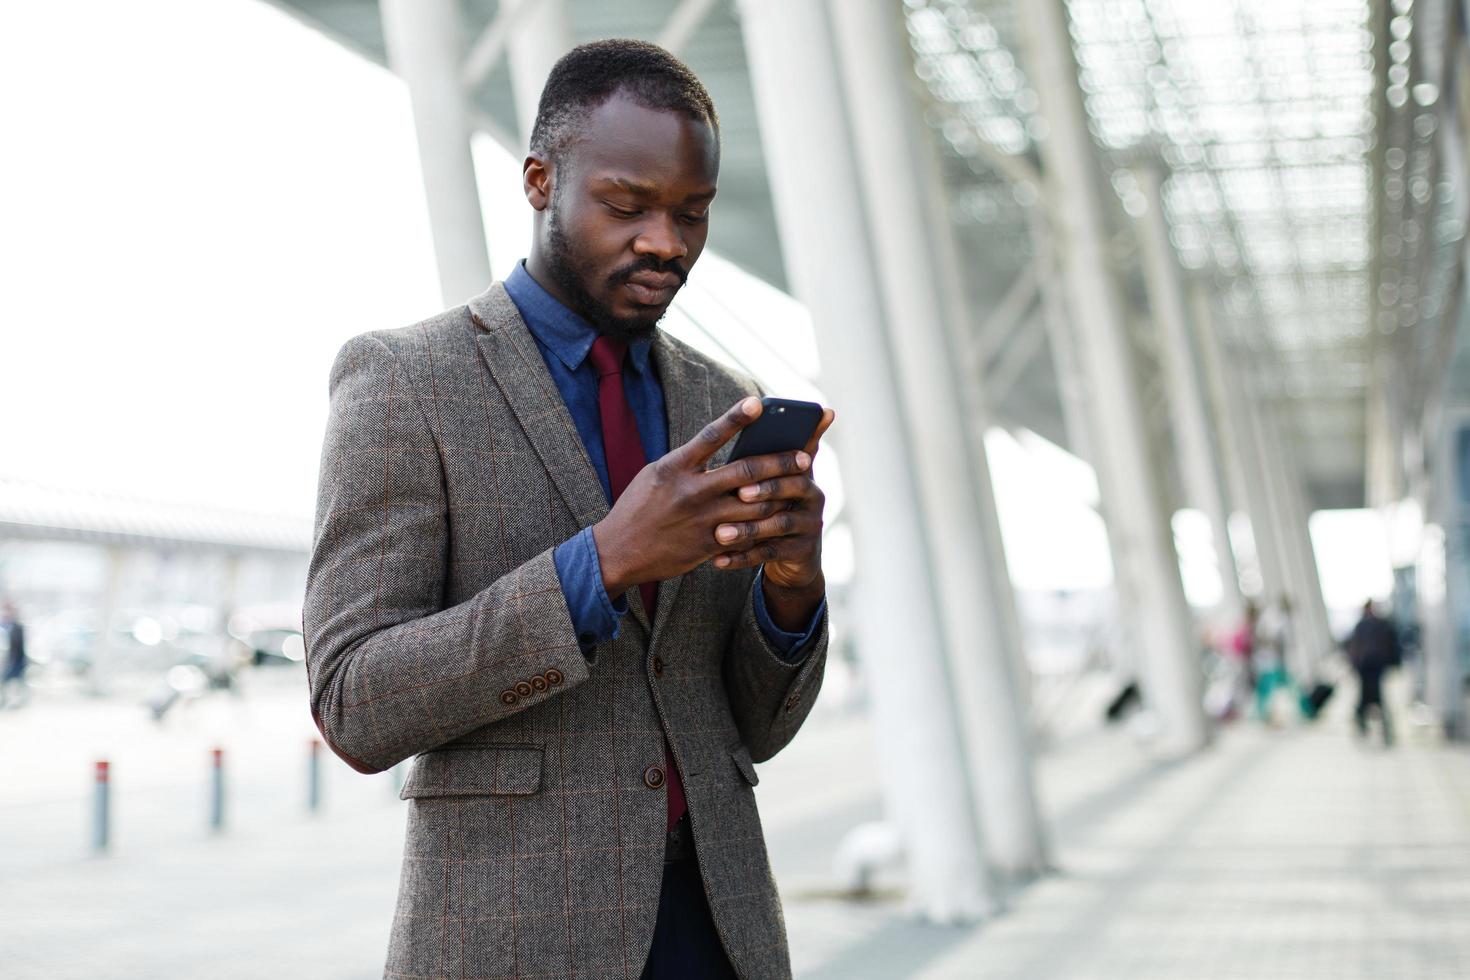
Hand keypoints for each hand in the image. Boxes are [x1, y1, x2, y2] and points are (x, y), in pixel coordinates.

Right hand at [592, 397, 814, 594]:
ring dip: (780, 494)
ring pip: (754, 504)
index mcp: (674, 467)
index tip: (759, 402)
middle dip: (780, 462)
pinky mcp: (707, 545)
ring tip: (801, 486)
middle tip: (805, 457)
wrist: (617, 552)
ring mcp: (701, 519)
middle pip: (746, 471)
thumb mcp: (656, 474)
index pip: (710, 436)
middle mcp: (690, 491)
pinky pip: (745, 533)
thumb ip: (689, 461)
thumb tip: (724, 447)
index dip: (735, 417)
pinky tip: (781, 517)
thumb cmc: (639, 507)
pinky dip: (765, 524)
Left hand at [713, 407, 835, 632]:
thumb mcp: (771, 478)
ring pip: (779, 523)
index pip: (796, 456)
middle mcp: (813, 495)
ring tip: (720, 533)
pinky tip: (718, 560)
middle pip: (790, 488)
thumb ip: (765, 451)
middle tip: (738, 494)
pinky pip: (770, 553)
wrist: (790, 554)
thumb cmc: (772, 504)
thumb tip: (753, 406)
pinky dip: (742, 557)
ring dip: (748, 529)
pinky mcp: (802, 551)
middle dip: (764, 490)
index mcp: (803, 471)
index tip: (760, 453)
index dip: (779, 456)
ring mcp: (810, 524)